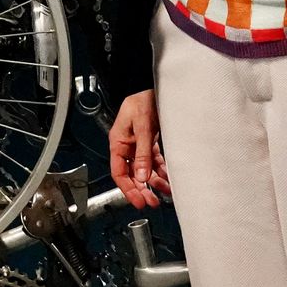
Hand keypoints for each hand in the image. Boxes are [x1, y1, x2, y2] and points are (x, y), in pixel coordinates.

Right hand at [108, 89, 171, 208]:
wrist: (152, 85)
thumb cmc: (142, 99)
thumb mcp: (143, 127)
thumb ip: (142, 152)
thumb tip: (141, 176)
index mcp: (118, 142)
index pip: (119, 172)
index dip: (128, 189)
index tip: (138, 201)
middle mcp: (127, 146)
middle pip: (132, 174)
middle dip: (142, 189)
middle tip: (152, 202)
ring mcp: (139, 144)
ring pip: (144, 169)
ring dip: (153, 182)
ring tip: (164, 193)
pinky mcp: (150, 141)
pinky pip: (154, 161)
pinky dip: (160, 170)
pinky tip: (168, 178)